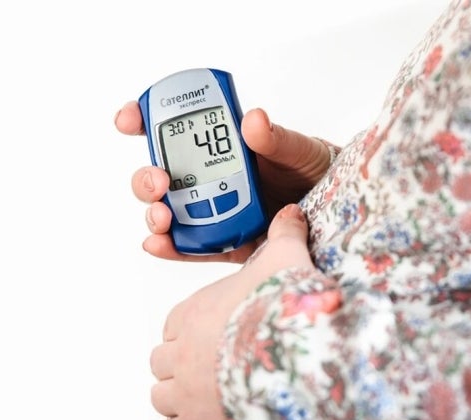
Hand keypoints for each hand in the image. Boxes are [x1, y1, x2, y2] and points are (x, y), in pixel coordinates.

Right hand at [115, 101, 332, 262]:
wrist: (341, 212)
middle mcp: (211, 179)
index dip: (144, 122)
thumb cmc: (318, 172)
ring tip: (162, 215)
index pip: (175, 130)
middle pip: (161, 176)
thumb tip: (253, 120)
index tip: (130, 120)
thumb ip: (277, 139)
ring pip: (169, 212)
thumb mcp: (301, 151)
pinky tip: (158, 244)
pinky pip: (192, 248)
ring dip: (154, 213)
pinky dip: (171, 247)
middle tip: (159, 180)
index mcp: (224, 147)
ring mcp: (215, 213)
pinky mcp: (226, 244)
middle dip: (147, 177)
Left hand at [148, 204, 313, 419]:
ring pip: (160, 395)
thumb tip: (292, 210)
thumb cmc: (284, 305)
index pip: (173, 324)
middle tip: (198, 369)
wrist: (296, 356)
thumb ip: (284, 234)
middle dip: (176, 364)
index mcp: (193, 313)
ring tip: (190, 400)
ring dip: (172, 397)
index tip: (202, 335)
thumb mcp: (285, 259)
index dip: (186, 331)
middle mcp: (181, 353)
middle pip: (161, 361)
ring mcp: (185, 393)